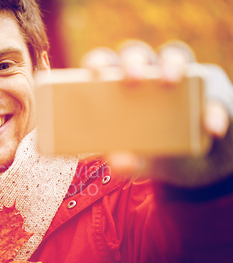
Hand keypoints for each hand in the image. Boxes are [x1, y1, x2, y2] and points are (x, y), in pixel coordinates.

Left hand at [82, 40, 231, 184]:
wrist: (195, 164)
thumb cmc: (156, 152)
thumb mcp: (143, 160)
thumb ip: (131, 162)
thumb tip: (117, 163)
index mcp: (119, 86)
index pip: (105, 63)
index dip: (98, 62)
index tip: (94, 72)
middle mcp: (148, 72)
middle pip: (137, 53)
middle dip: (133, 62)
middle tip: (131, 79)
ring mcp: (181, 75)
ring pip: (175, 55)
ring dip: (171, 65)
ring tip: (169, 82)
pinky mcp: (210, 89)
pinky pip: (212, 92)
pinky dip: (212, 109)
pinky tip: (211, 127)